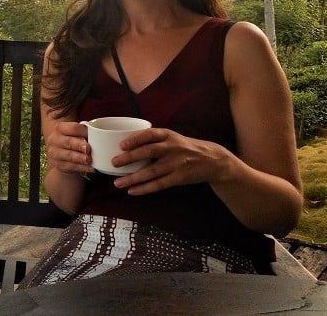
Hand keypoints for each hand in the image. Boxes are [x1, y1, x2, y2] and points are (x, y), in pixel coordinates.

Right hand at [45, 120, 94, 176]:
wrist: (62, 152)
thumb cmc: (73, 139)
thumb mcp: (76, 132)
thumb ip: (84, 131)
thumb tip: (99, 134)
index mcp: (60, 128)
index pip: (73, 128)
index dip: (84, 132)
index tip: (94, 135)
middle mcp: (55, 140)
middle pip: (68, 142)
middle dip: (79, 145)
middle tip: (88, 149)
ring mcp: (55, 153)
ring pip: (69, 156)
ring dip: (80, 158)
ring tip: (90, 160)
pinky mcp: (59, 165)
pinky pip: (71, 167)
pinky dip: (82, 168)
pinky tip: (90, 168)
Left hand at [111, 128, 232, 194]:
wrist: (212, 160)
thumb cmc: (184, 147)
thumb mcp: (172, 137)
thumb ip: (154, 140)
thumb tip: (126, 144)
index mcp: (168, 135)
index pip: (150, 134)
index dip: (135, 139)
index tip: (121, 145)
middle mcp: (172, 148)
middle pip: (149, 152)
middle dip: (130, 158)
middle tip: (114, 163)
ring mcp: (176, 163)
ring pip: (151, 171)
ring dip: (133, 178)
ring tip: (118, 183)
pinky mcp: (180, 178)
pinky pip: (159, 184)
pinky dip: (145, 188)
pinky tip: (133, 191)